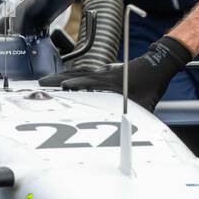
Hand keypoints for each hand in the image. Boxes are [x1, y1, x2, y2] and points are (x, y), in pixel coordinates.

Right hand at [40, 36, 193, 110]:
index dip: (77, 84)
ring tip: (43, 82)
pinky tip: (60, 80)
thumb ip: (138, 118)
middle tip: (41, 84)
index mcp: (113, 82)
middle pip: (77, 76)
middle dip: (58, 80)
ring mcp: (102, 73)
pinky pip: (82, 73)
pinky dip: (69, 76)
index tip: (64, 86)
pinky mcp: (102, 72)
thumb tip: (134, 133)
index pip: (91, 82)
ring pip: (77, 73)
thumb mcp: (147, 104)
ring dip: (59, 77)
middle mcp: (104, 76)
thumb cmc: (151, 85)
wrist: (158, 65)